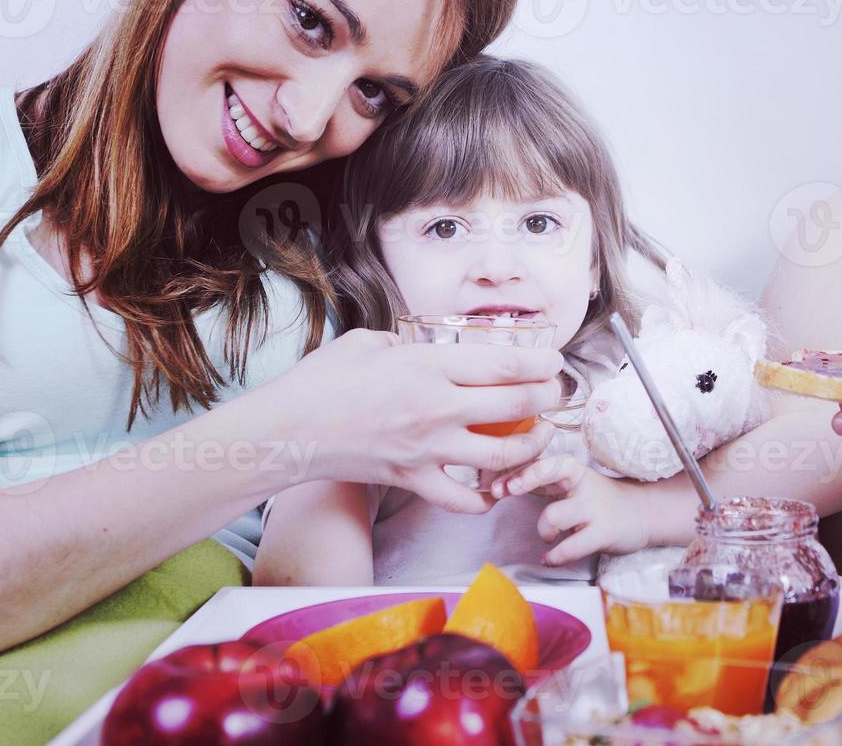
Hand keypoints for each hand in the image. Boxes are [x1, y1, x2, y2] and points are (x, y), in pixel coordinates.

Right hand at [253, 329, 560, 513]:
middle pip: (517, 405)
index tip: (555, 361)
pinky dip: (484, 499)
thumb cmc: (320, 381)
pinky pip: (462, 499)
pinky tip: (494, 490)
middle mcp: (437, 407)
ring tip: (539, 438)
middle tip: (556, 394)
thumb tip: (426, 349)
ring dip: (530, 447)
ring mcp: (427, 448)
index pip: (505, 363)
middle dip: (547, 399)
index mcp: (428, 365)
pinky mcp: (412, 480)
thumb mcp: (368, 342)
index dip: (540, 362)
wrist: (286, 431)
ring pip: (502, 456)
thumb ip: (405, 343)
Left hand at [489, 455, 652, 565]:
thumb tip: (497, 484)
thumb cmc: (594, 499)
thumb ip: (537, 483)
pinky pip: (571, 547)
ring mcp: (594, 507)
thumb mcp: (568, 484)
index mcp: (571, 469)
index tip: (496, 485)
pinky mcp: (604, 532)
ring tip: (547, 537)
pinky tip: (550, 558)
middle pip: (550, 470)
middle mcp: (582, 483)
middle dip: (524, 479)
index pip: (540, 461)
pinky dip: (555, 557)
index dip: (515, 471)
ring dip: (543, 529)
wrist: (641, 513)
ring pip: (555, 514)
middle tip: (506, 492)